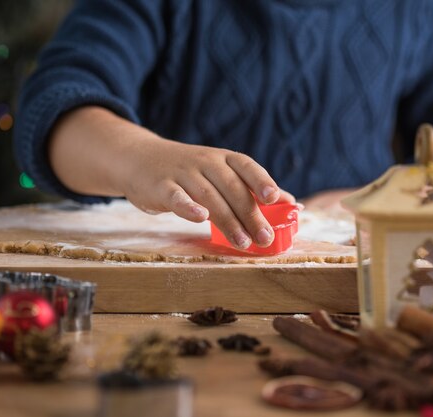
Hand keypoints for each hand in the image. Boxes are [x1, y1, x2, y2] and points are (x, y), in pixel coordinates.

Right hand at [119, 137, 294, 248]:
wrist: (140, 159)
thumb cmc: (190, 172)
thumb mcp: (221, 173)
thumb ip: (253, 188)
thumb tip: (292, 204)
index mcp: (224, 159)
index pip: (247, 166)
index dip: (262, 181)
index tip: (276, 199)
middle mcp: (205, 162)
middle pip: (232, 188)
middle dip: (250, 214)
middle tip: (265, 238)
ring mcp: (182, 173)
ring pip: (208, 196)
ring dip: (227, 220)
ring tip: (243, 242)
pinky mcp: (161, 186)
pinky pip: (175, 196)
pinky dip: (187, 207)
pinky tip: (200, 219)